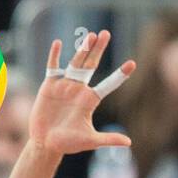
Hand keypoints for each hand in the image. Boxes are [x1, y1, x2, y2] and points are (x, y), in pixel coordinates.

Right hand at [30, 30, 134, 155]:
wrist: (45, 144)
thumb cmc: (68, 143)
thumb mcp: (90, 140)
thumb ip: (108, 139)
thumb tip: (129, 143)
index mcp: (90, 100)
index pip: (109, 84)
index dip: (120, 75)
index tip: (132, 64)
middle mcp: (79, 89)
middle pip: (91, 65)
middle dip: (98, 50)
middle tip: (106, 34)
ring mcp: (65, 85)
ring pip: (75, 63)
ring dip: (82, 49)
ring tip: (90, 36)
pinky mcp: (50, 85)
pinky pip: (53, 67)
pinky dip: (54, 55)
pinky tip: (58, 43)